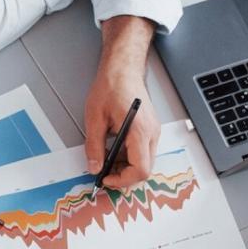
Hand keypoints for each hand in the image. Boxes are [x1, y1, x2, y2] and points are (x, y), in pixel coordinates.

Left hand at [85, 17, 159, 187]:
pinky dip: (129, 156)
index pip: (141, 169)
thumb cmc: (112, 86)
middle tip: (104, 172)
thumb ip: (94, 146)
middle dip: (124, 175)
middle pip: (145, 169)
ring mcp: (153, 131)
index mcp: (139, 130)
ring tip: (106, 159)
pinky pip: (143, 151)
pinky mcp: (150, 129)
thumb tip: (94, 166)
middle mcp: (152, 133)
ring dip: (126, 166)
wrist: (123, 69)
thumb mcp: (95, 118)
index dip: (122, 180)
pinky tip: (114, 149)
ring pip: (145, 162)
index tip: (106, 178)